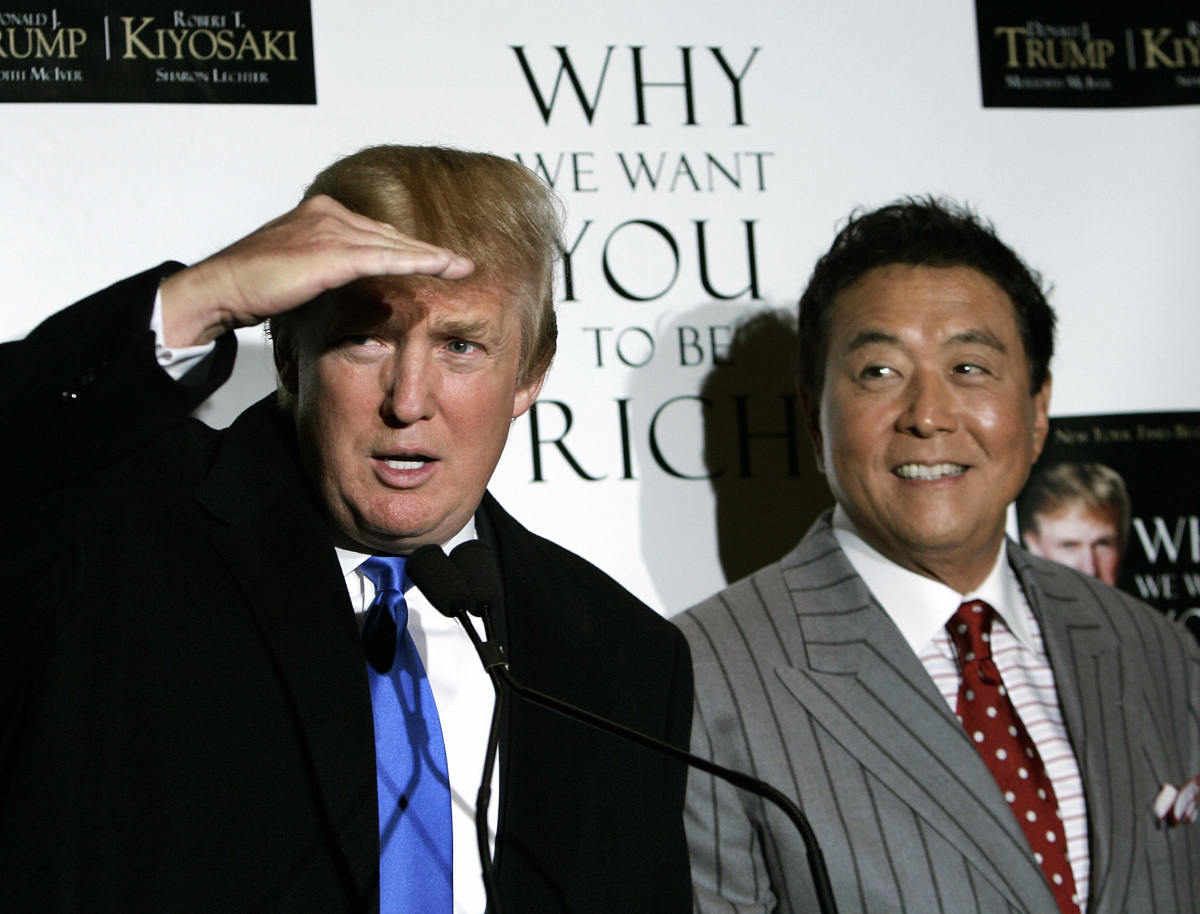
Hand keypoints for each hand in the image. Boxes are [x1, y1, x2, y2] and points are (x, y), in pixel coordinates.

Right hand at [158, 195, 474, 346]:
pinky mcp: (332, 254)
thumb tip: (355, 280)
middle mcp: (329, 213)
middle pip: (390, 235)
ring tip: (461, 268)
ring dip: (432, 258)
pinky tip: (441, 268)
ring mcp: (331, 230)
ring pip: (393, 245)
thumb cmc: (252, 285)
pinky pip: (385, 259)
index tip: (434, 259)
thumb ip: (328, 267)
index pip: (375, 231)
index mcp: (321, 212)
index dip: (406, 248)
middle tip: (460, 263)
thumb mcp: (298, 269)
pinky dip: (417, 263)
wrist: (221, 288)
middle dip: (427, 251)